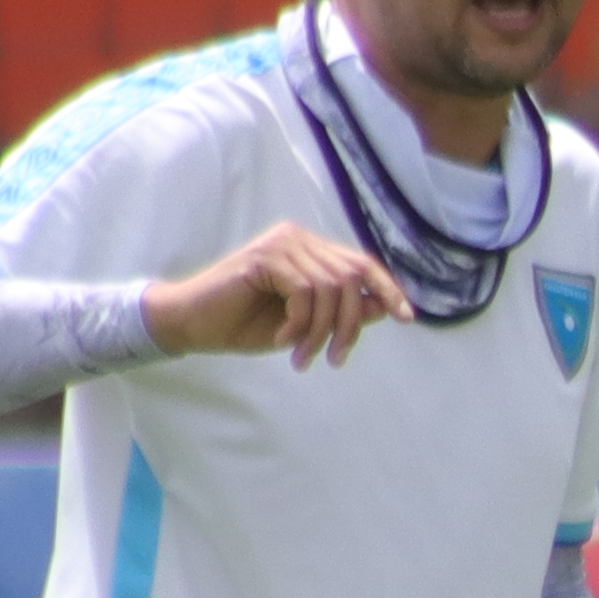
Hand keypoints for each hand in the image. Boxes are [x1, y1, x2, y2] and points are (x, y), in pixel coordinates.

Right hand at [145, 221, 406, 368]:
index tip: (406, 318)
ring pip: (330, 288)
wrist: (192, 324)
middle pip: (353, 278)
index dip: (387, 289)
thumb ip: (340, 311)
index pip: (361, 265)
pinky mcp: (265, 256)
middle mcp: (299, 239)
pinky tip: (284, 339)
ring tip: (303, 356)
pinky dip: (300, 322)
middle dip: (349, 324)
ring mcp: (282, 244)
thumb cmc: (244, 324)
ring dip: (321, 331)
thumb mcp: (304, 324)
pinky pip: (305, 291)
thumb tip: (383, 306)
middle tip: (333, 358)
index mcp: (310, 252)